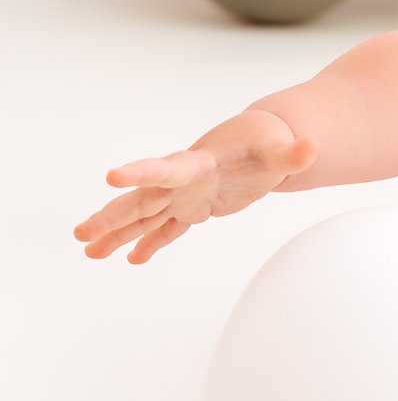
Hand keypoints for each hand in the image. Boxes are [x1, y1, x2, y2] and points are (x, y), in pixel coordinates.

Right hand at [72, 110, 319, 265]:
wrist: (262, 141)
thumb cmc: (269, 144)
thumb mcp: (283, 151)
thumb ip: (295, 153)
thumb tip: (314, 147)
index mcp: (199, 164)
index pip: (165, 168)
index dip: (140, 173)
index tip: (110, 177)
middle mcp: (183, 181)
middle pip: (143, 200)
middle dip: (112, 216)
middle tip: (82, 233)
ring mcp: (185, 196)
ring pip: (145, 217)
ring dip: (118, 233)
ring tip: (88, 250)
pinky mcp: (193, 208)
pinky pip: (166, 230)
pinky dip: (149, 244)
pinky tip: (129, 259)